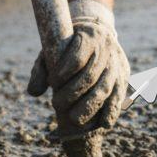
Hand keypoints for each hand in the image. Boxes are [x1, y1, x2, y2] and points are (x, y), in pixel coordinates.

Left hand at [27, 0, 130, 130]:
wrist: (98, 32)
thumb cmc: (69, 44)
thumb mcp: (53, 49)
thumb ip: (41, 69)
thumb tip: (34, 92)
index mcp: (90, 37)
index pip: (78, 58)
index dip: (64, 72)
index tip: (52, 82)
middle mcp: (107, 50)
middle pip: (91, 76)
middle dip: (73, 93)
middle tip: (56, 104)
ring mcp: (117, 65)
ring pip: (105, 88)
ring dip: (90, 106)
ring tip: (75, 120)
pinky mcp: (123, 78)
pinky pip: (119, 96)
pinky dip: (111, 111)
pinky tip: (103, 125)